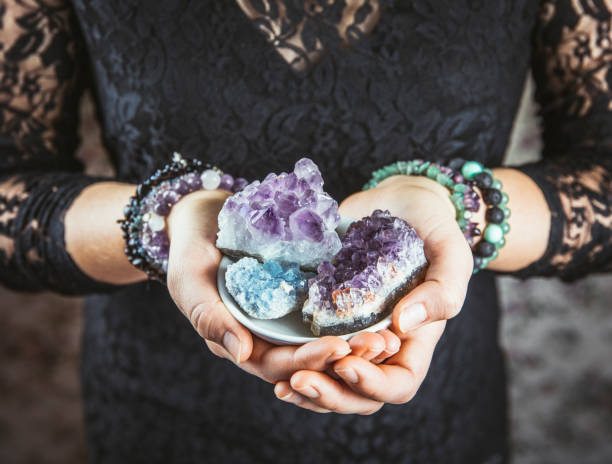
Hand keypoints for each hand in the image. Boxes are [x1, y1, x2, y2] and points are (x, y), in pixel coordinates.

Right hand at [166, 189, 401, 384]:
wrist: (204, 217)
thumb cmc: (189, 250)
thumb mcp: (190, 281)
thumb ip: (209, 316)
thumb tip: (241, 354)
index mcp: (239, 343)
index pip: (278, 365)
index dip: (309, 361)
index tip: (339, 349)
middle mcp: (266, 336)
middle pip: (308, 358)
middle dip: (343, 356)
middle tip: (377, 345)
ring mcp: (284, 317)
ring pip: (322, 338)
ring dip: (354, 340)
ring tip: (386, 335)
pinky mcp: (298, 294)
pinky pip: (326, 309)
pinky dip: (350, 312)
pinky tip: (378, 305)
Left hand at [273, 175, 473, 412]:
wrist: (398, 202)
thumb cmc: (433, 228)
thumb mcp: (451, 255)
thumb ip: (441, 292)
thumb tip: (402, 324)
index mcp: (413, 341)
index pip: (398, 383)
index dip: (372, 384)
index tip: (345, 364)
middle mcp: (378, 345)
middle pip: (358, 394)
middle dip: (329, 393)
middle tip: (298, 379)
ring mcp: (349, 331)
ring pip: (329, 379)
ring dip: (305, 387)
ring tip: (279, 381)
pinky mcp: (323, 312)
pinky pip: (306, 347)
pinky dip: (289, 358)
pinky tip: (262, 354)